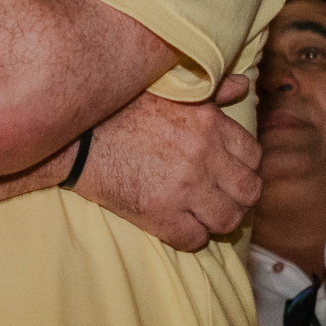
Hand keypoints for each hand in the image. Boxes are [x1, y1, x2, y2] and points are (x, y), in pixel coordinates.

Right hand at [74, 74, 261, 251]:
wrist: (73, 137)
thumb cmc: (116, 109)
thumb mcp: (169, 91)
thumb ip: (212, 90)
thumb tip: (242, 86)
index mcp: (210, 124)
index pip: (253, 156)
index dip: (243, 167)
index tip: (226, 172)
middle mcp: (204, 156)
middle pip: (248, 192)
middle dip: (237, 197)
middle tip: (218, 197)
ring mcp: (183, 188)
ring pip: (227, 220)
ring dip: (217, 221)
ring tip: (201, 215)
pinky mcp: (159, 213)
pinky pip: (194, 239)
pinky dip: (190, 237)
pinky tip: (177, 225)